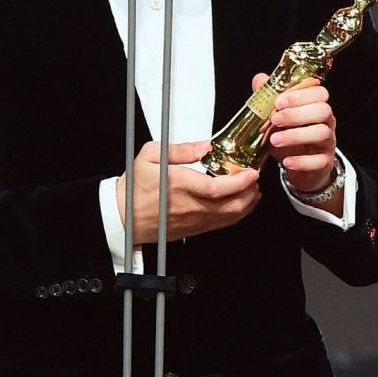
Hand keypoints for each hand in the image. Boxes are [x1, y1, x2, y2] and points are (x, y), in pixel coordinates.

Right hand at [116, 140, 260, 243]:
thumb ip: (181, 149)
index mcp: (178, 184)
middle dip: (249, 192)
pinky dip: (235, 214)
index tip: (250, 172)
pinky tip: (240, 204)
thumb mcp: (150, 155)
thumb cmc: (133, 187)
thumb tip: (204, 146)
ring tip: (252, 189)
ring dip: (246, 204)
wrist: (122, 215)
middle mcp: (188, 205)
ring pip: (228, 217)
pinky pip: (220, 224)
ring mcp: (191, 221)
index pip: (216, 188)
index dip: (238, 182)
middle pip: (229, 205)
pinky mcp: (192, 229)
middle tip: (255, 178)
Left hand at [253, 73, 340, 208]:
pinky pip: (319, 161)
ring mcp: (327, 143)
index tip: (279, 101)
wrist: (297, 166)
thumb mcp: (276, 117)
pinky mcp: (325, 163)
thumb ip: (269, 98)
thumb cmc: (288, 137)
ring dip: (296, 135)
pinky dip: (301, 161)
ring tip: (274, 140)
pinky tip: (286, 161)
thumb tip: (259, 78)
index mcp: (315, 106)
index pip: (319, 93)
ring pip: (322, 133)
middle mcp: (326, 122)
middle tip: (274, 119)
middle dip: (297, 113)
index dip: (300, 94)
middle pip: (323, 110)